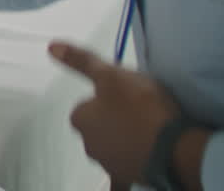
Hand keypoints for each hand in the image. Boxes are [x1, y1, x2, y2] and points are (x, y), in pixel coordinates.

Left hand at [50, 41, 181, 185]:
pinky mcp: (128, 179)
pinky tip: (134, 172)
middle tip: (140, 114)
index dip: (106, 99)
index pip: (87, 106)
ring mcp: (108, 165)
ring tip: (151, 134)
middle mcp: (88, 145)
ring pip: (112, 150)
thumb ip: (81, 61)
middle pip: (98, 129)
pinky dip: (126, 174)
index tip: (126, 96)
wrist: (173, 147)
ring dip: (125, 143)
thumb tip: (50, 46)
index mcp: (80, 119)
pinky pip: (122, 178)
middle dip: (113, 122)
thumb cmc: (140, 106)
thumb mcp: (110, 75)